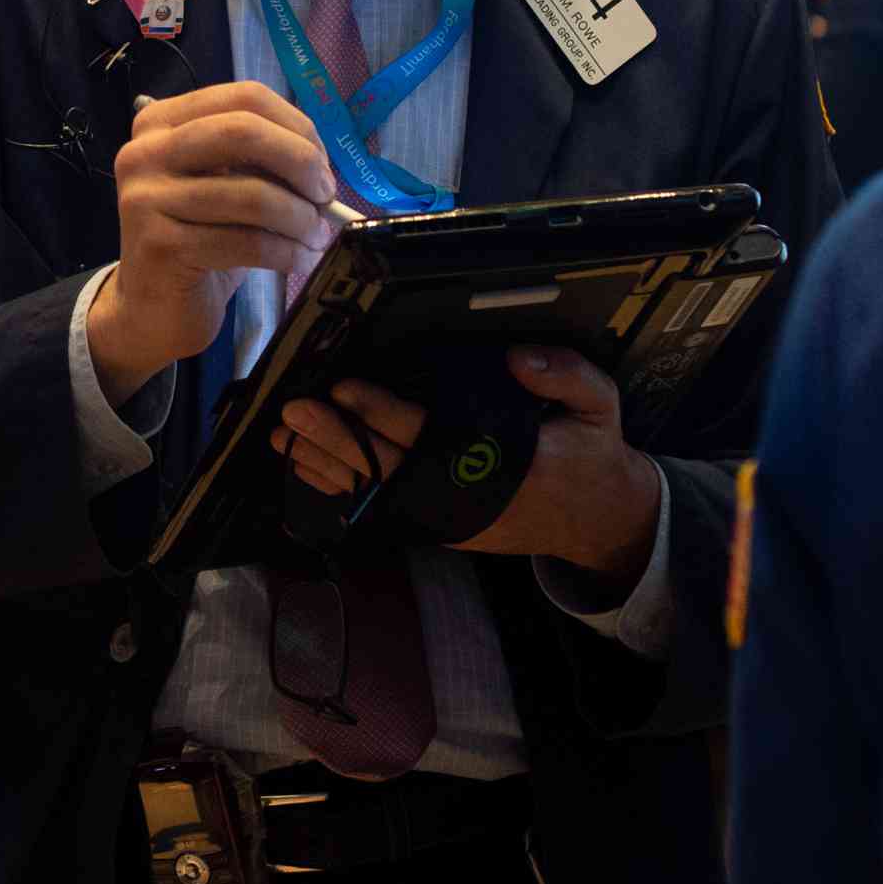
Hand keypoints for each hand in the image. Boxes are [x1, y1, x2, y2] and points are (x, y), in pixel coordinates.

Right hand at [86, 83, 336, 402]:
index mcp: (162, 121)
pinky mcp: (159, 245)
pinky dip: (285, 252)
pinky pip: (245, 241)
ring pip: (251, 194)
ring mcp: (146, 198)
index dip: (296, 127)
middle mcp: (145, 151)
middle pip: (243, 132)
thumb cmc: (199, 241)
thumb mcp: (226, 186)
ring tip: (315, 236)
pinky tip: (297, 260)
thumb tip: (321, 164)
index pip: (245, 97)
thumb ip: (259, 160)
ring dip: (299, 218)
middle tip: (326, 197)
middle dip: (300, 162)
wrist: (150, 309)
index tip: (321, 165)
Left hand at [270, 347, 661, 586]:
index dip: (383, 411)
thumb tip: (516, 357)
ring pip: (376, 493)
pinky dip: (341, 492)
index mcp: (503, 464)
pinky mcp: (439, 526)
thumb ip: (564, 377)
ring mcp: (449, 517)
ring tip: (283, 439)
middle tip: (294, 411)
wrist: (595, 518)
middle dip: (337, 438)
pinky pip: (381, 508)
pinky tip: (305, 471)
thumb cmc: (592, 451)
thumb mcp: (600, 407)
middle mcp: (468, 496)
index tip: (346, 386)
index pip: (430, 434)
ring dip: (325, 466)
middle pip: (388, 466)